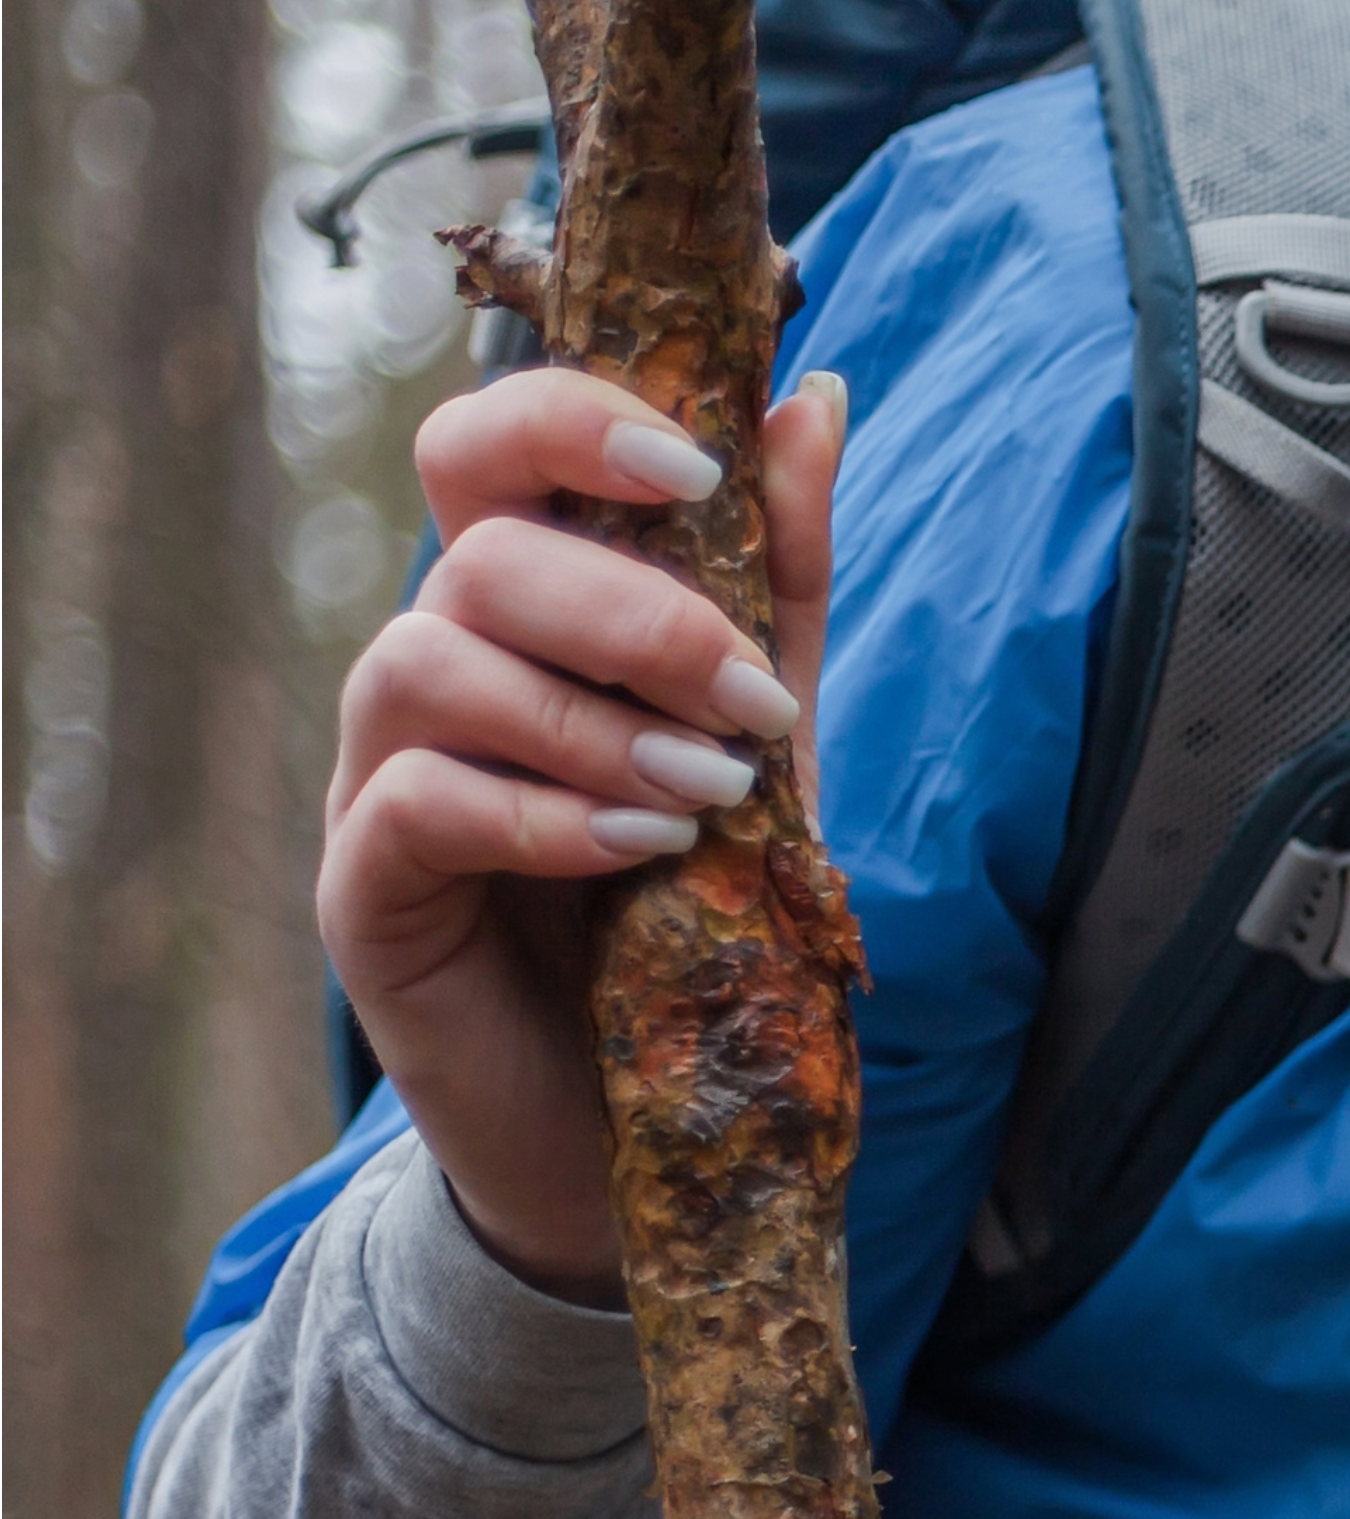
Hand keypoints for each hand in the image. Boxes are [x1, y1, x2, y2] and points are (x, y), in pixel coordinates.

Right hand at [321, 365, 842, 1300]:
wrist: (660, 1120)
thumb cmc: (704, 912)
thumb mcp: (771, 741)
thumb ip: (781, 583)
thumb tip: (814, 398)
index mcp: (524, 615)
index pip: (486, 451)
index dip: (571, 424)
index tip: (697, 469)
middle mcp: (435, 672)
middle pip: (474, 553)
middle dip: (631, 610)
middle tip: (748, 706)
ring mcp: (382, 776)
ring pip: (429, 662)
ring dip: (593, 721)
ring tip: (708, 799)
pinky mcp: (366, 889)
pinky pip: (416, 801)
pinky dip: (539, 814)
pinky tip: (639, 853)